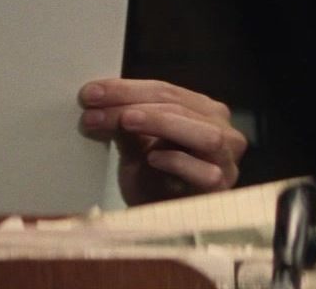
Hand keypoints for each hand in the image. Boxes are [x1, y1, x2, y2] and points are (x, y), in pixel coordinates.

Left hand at [78, 78, 245, 205]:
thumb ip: (121, 122)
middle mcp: (222, 131)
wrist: (161, 226)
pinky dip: (179, 161)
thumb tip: (93, 98)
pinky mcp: (222, 190)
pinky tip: (153, 158)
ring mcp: (226, 161)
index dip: (125, 88)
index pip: (164, 91)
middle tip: (95, 110)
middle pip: (179, 106)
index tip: (90, 93)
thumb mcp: (133, 146)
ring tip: (125, 120)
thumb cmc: (153, 181)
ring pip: (203, 133)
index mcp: (201, 111)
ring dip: (160, 123)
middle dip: (133, 103)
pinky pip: (206, 172)